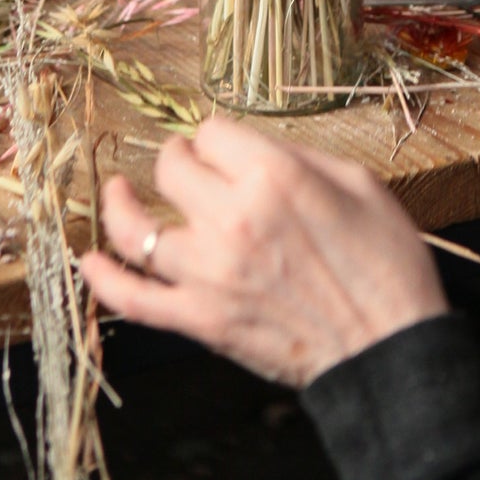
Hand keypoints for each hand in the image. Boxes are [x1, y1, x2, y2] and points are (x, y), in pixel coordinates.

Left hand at [81, 120, 446, 388]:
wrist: (389, 347)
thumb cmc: (385, 262)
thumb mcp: (357, 182)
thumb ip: (297, 157)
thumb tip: (252, 151)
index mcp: (273, 176)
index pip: (212, 132)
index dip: (218, 137)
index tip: (225, 148)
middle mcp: (232, 218)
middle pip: (172, 169)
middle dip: (178, 160)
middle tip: (187, 165)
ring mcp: (210, 273)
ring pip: (138, 229)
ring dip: (123, 206)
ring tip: (119, 192)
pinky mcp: (202, 321)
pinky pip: (135, 299)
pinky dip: (105, 280)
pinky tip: (90, 260)